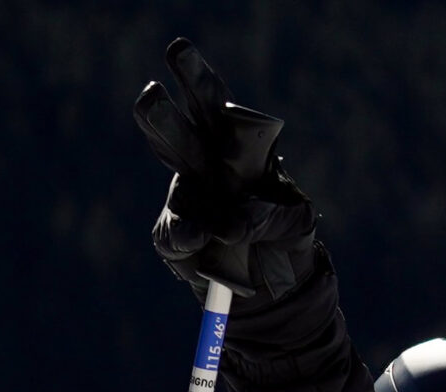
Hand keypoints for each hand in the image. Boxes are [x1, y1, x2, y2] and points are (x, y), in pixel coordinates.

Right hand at [134, 38, 322, 297]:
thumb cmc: (286, 234)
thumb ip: (270, 215)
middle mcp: (201, 167)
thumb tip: (232, 222)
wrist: (275, 286)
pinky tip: (196, 240)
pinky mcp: (178, 240)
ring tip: (190, 216)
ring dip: (176, 207)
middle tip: (150, 95)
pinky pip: (175, 236)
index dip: (193, 77)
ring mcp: (187, 203)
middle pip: (177, 134)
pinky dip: (186, 238)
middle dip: (162, 115)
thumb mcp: (294, 220)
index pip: (209, 103)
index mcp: (231, 145)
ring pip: (174, 192)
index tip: (177, 50)